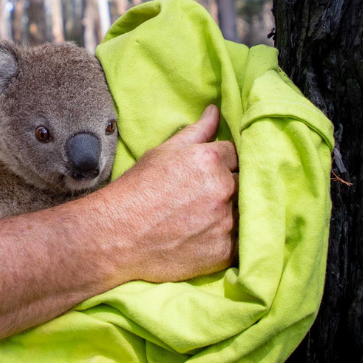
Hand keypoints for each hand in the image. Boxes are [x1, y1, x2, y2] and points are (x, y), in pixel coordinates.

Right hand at [95, 105, 237, 284]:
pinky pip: (239, 241)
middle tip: (206, 195)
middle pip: (245, 181)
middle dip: (230, 185)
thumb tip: (215, 110)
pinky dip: (227, 238)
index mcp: (210, 159)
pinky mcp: (224, 251)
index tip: (209, 172)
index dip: (223, 162)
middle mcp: (223, 188)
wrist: (118, 234)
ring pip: (245, 211)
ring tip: (206, 217)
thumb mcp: (163, 152)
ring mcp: (225, 221)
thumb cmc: (137, 189)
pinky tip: (207, 236)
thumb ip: (196, 131)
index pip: (235, 154)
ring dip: (233, 212)